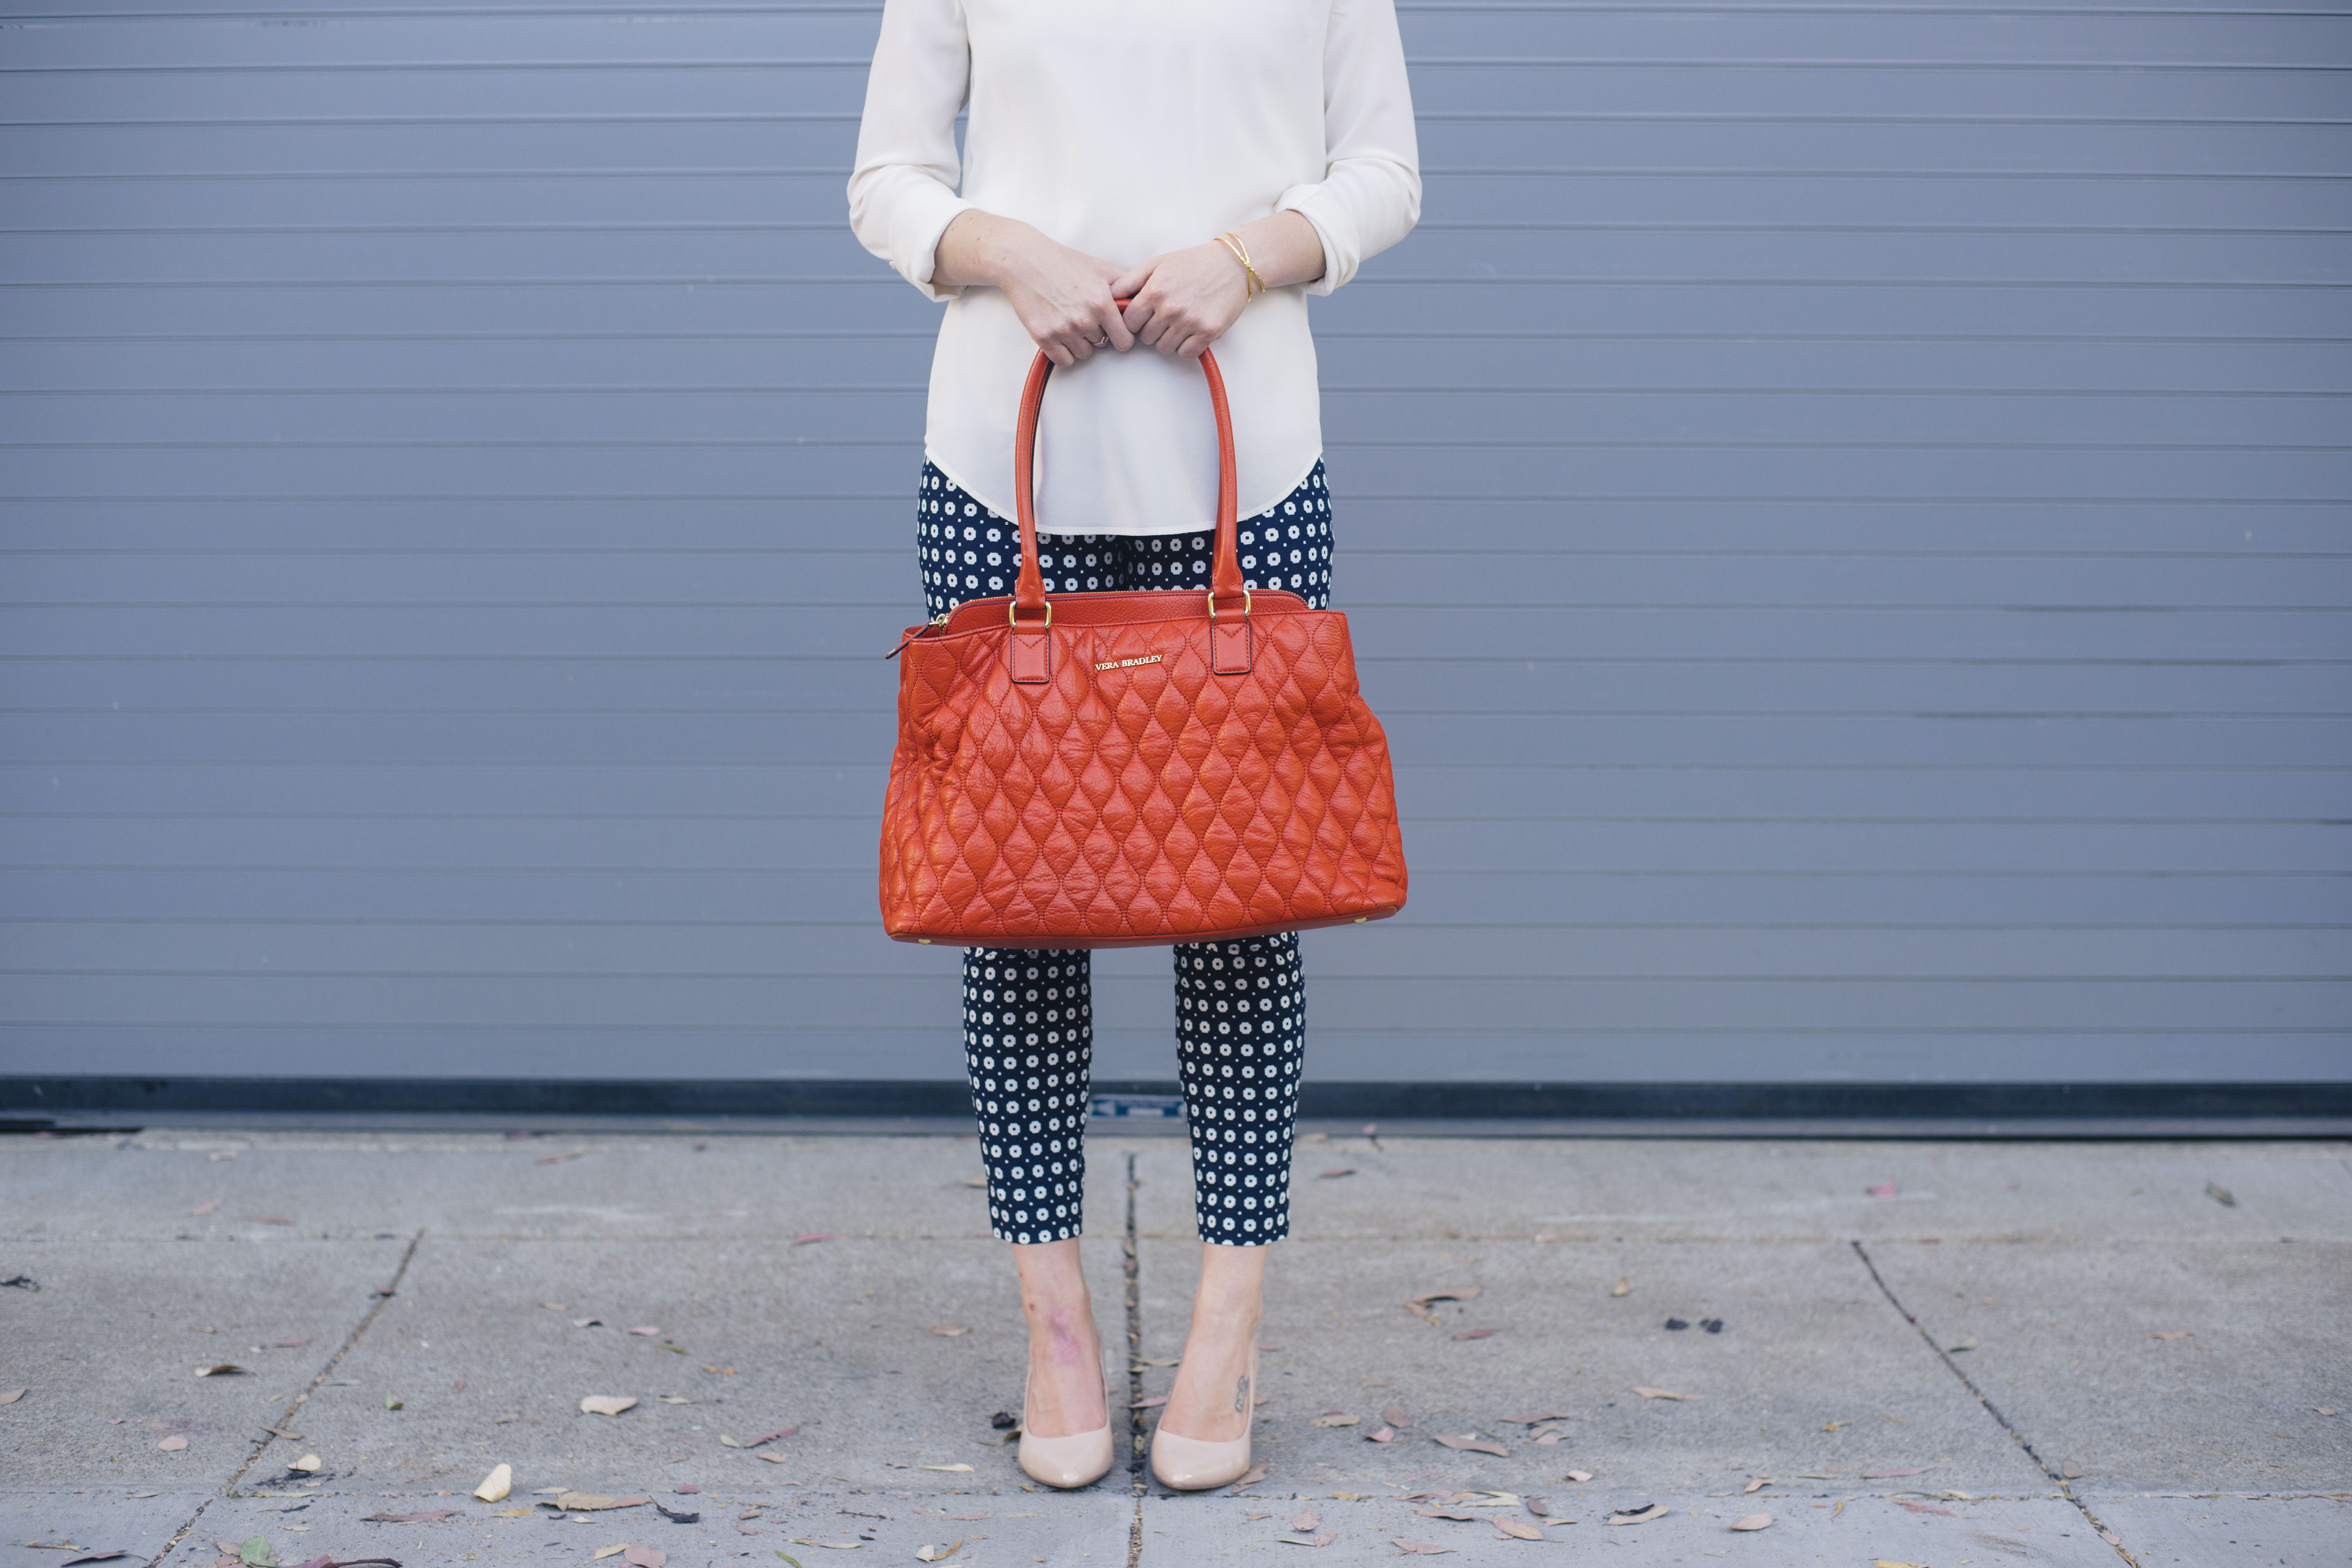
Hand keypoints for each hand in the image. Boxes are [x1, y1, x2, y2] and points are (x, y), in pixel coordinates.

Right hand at [934, 211, 1132, 366]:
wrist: (1026, 261)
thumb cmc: (1065, 262)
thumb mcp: (1102, 269)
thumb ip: (1127, 287)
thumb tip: (1145, 301)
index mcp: (1101, 304)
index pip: (1124, 341)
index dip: (1122, 336)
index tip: (1116, 330)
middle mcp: (1083, 320)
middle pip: (1103, 345)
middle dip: (1098, 333)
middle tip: (1085, 315)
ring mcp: (1062, 330)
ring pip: (1083, 353)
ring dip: (1080, 342)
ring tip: (1071, 320)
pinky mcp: (1043, 337)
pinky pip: (1063, 359)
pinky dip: (1064, 351)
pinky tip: (1061, 333)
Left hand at [1111, 242, 1251, 359]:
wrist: (1232, 264)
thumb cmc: (1192, 263)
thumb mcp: (1157, 264)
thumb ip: (1130, 281)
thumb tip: (1109, 296)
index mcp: (1154, 291)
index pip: (1128, 323)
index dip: (1134, 321)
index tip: (1143, 316)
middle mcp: (1170, 308)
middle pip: (1145, 338)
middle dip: (1151, 329)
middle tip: (1164, 316)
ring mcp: (1190, 322)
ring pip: (1164, 348)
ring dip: (1168, 338)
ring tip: (1179, 321)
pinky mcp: (1208, 332)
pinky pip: (1185, 353)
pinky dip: (1186, 346)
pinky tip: (1191, 330)